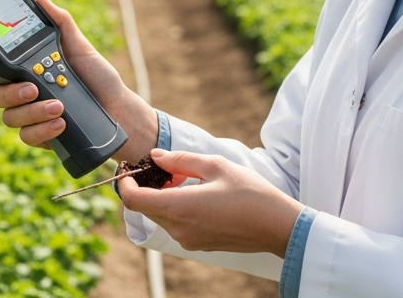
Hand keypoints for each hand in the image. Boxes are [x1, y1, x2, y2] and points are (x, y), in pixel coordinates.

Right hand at [0, 0, 158, 161]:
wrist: (118, 108)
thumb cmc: (97, 76)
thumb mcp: (79, 46)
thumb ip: (60, 23)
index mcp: (25, 70)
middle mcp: (22, 93)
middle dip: (10, 93)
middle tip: (33, 88)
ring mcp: (29, 116)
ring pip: (9, 118)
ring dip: (32, 112)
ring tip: (59, 106)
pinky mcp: (39, 136)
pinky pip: (27, 136)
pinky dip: (42, 130)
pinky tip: (60, 124)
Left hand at [119, 148, 303, 256]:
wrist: (277, 225)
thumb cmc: (250, 192)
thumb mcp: (216, 166)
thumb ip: (181, 160)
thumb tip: (155, 157)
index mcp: (179, 208)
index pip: (133, 200)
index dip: (124, 183)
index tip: (128, 168)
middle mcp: (179, 229)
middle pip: (145, 208)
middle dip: (148, 186)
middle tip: (168, 167)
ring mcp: (188, 240)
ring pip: (160, 216)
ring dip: (163, 196)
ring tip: (186, 178)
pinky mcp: (198, 244)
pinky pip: (176, 224)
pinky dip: (176, 208)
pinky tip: (197, 194)